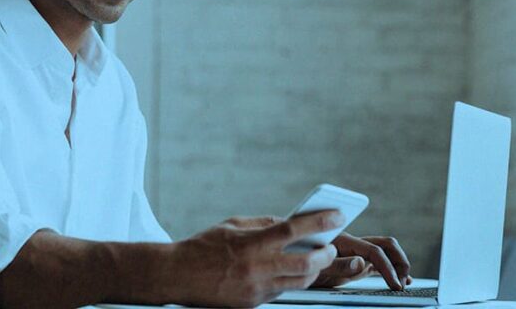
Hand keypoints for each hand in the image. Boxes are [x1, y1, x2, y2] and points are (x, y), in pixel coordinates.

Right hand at [168, 211, 342, 306]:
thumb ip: (263, 224)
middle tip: (329, 246)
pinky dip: (291, 280)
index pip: (293, 230)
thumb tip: (290, 222)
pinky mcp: (253, 303)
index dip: (319, 222)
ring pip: (299, 282)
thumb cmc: (203, 246)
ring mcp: (255, 289)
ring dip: (314, 270)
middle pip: (305, 264)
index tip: (338, 216)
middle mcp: (256, 268)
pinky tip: (291, 271)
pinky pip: (282, 291)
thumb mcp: (232, 225)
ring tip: (316, 259)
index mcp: (250, 243)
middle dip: (325, 254)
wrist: (178, 275)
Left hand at [312, 232, 411, 290]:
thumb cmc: (302, 261)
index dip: (388, 267)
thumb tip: (360, 263)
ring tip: (405, 281)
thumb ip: (338, 265)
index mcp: (345, 241)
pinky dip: (391, 269)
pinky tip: (400, 279)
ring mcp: (357, 251)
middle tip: (402, 281)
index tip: (395, 284)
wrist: (293, 257)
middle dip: (399, 260)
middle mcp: (354, 243)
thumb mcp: (317, 269)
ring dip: (398, 263)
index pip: (374, 251)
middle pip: (385, 244)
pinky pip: (379, 262)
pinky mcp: (357, 260)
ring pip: (385, 251)